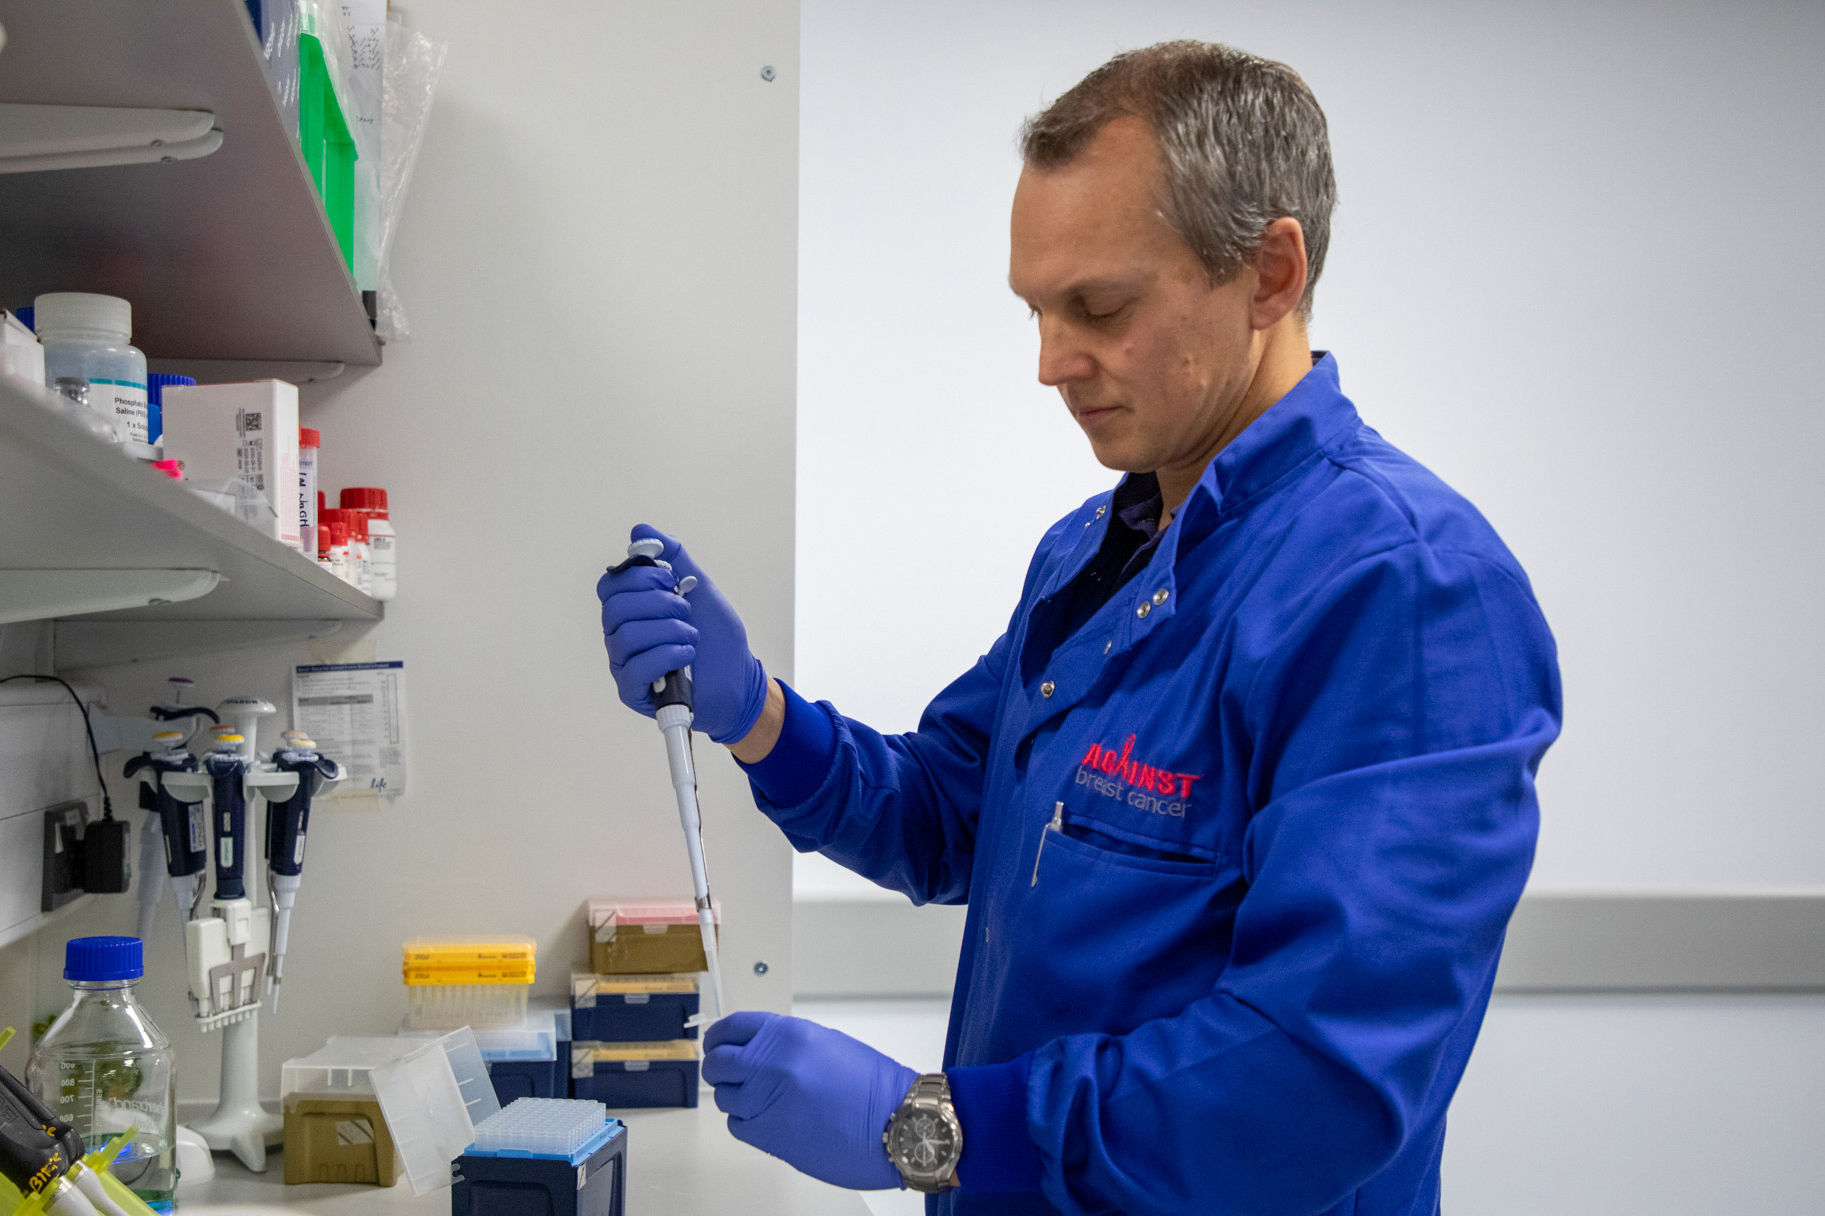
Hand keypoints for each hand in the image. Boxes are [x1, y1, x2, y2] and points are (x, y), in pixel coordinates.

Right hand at [596, 524, 768, 744]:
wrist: (740, 679)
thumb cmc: (717, 637)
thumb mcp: (700, 587)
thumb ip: (673, 556)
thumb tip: (639, 529)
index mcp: (631, 610)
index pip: (610, 585)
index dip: (640, 577)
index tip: (672, 579)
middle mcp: (620, 635)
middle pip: (614, 608)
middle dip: (658, 603)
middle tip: (686, 610)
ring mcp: (624, 664)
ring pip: (627, 635)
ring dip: (669, 630)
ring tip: (692, 636)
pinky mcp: (633, 691)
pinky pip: (636, 667)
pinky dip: (668, 654)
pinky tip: (688, 654)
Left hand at [703, 1011, 917, 1189]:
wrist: (896, 1122)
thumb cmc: (872, 1086)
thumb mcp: (825, 1044)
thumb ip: (784, 1045)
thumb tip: (754, 1052)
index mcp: (787, 1034)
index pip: (731, 1028)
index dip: (718, 1038)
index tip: (716, 1043)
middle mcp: (771, 1064)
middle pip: (718, 1064)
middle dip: (720, 1069)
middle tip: (730, 1074)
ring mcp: (766, 1101)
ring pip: (725, 1098)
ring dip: (737, 1098)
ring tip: (764, 1101)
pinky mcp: (769, 1136)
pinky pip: (737, 1126)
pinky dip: (746, 1123)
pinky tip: (770, 1119)